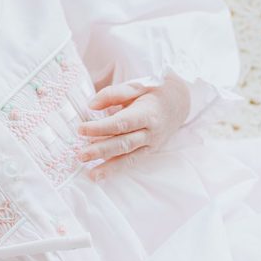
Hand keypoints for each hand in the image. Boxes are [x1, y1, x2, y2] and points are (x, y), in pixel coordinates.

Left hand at [76, 75, 190, 179]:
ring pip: (129, 158)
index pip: (121, 123)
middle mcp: (151, 132)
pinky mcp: (149, 152)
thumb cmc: (154, 92)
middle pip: (124, 144)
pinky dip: (116, 169)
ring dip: (109, 167)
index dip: (101, 128)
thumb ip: (113, 93)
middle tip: (81, 155)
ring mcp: (151, 144)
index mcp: (147, 113)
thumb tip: (91, 104)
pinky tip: (101, 175)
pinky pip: (132, 162)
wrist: (179, 102)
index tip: (81, 129)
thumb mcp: (136, 85)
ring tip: (91, 174)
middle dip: (101, 151)